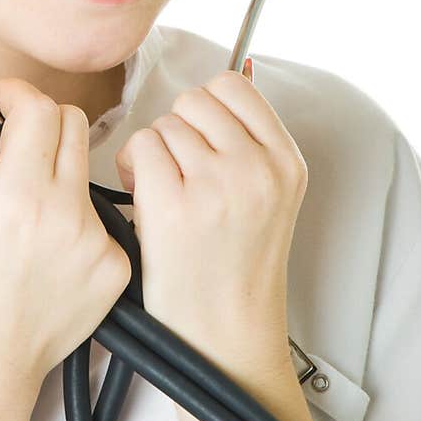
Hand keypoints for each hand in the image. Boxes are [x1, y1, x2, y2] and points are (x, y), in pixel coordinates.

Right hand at [0, 78, 131, 420]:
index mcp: (17, 199)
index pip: (40, 110)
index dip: (15, 94)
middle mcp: (67, 215)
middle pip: (74, 126)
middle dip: (40, 122)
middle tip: (11, 141)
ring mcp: (97, 243)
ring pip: (84, 173)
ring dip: (55, 172)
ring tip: (22, 209)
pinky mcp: (114, 269)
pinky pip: (97, 220)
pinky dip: (71, 220)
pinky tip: (43, 250)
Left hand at [114, 59, 307, 377]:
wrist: (227, 334)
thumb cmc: (234, 268)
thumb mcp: (266, 199)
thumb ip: (245, 147)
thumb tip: (201, 98)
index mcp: (286, 162)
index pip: (235, 86)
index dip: (206, 109)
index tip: (201, 141)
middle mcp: (259, 168)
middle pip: (195, 101)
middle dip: (178, 130)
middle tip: (179, 174)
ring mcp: (219, 186)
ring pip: (164, 125)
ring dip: (154, 153)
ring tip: (165, 195)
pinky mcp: (177, 206)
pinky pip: (142, 147)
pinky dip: (134, 169)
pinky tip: (146, 201)